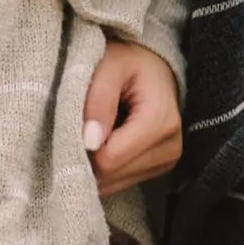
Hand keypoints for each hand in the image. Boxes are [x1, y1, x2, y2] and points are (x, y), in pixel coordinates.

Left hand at [81, 42, 184, 195]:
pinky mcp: (158, 170)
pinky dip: (104, 166)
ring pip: (112, 183)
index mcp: (160, 122)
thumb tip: (89, 141)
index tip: (73, 121)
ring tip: (96, 129)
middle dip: (87, 155)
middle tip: (81, 124)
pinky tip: (105, 141)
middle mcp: (170, 149)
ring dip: (94, 162)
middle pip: (110, 175)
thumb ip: (98, 99)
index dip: (82, 145)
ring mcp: (167, 163)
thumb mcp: (110, 65)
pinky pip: (118, 183)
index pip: (109, 159)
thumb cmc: (129, 61)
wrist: (154, 67)